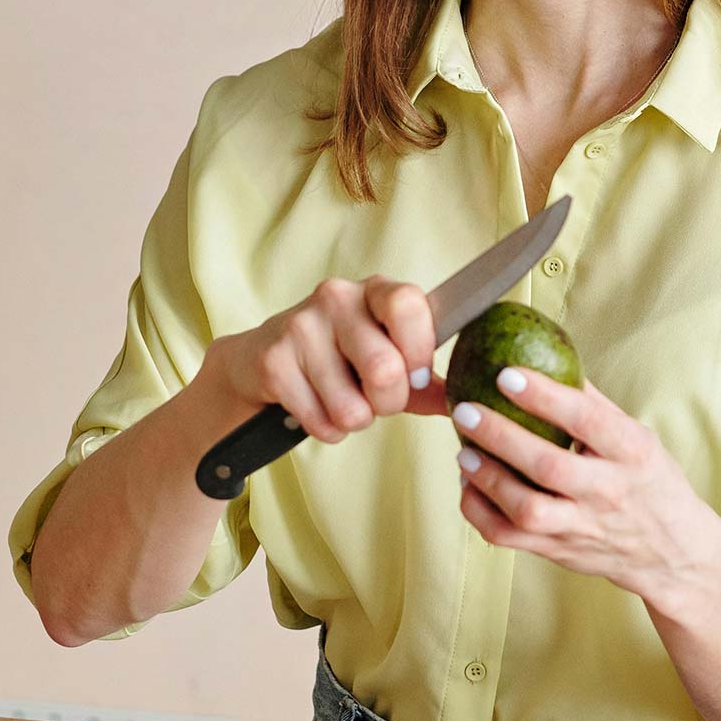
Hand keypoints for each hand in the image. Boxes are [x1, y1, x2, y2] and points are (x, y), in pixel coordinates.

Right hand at [198, 275, 452, 441]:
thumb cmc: (337, 359)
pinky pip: (322, 422)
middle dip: (388, 402)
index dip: (420, 351)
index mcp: (375, 290)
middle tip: (375, 399)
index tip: (418, 376)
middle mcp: (337, 298)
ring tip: (341, 400)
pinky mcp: (273, 361)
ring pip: (352, 408)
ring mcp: (301, 326)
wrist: (259, 362)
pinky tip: (315, 407)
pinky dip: (326, 429)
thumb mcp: (387, 358)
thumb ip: (423, 380)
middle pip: (385, 369)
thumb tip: (461, 403)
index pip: (409, 305)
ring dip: (354, 419)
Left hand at [451, 366, 720, 602]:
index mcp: (633, 454)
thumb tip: (549, 361)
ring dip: (487, 478)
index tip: (508, 374)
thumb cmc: (651, 484)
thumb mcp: (639, 439)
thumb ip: (595, 406)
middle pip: (548, 467)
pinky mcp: (560, 551)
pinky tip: (469, 486)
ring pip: (526, 509)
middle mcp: (608, 492)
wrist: (672, 554)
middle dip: (501, 436)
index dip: (545, 397)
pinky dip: (479, 512)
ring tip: (463, 451)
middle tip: (466, 411)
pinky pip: (509, 538)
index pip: (587, 420)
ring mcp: (583, 526)